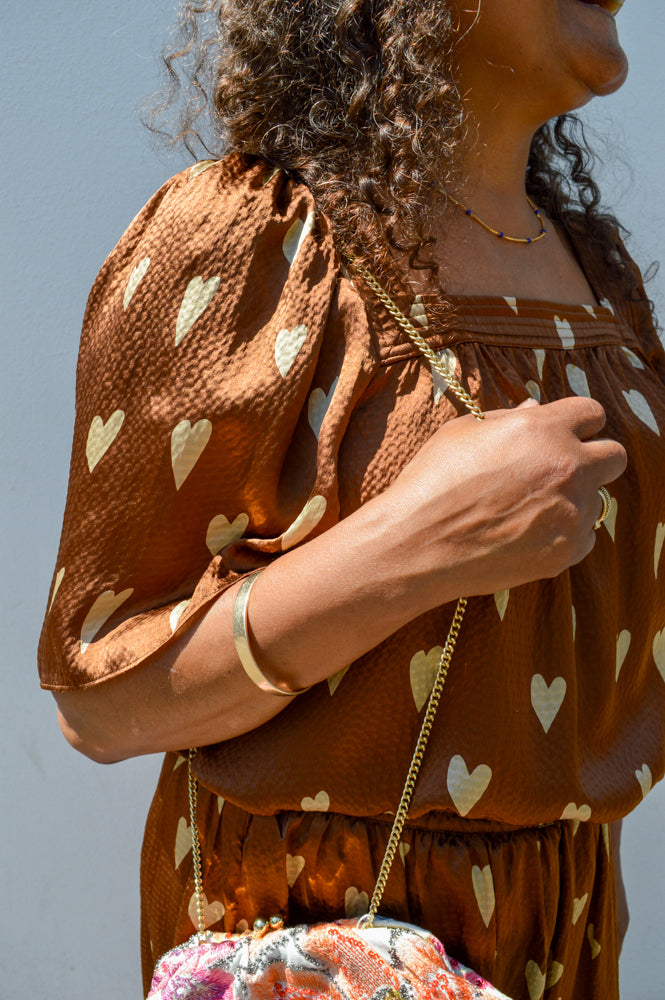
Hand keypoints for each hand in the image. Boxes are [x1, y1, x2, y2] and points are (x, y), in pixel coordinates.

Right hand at [377, 396, 626, 604]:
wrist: (419, 543)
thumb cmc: (433, 481)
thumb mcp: (465, 432)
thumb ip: (509, 418)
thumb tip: (535, 407)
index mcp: (544, 428)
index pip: (593, 413)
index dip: (579, 423)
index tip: (566, 433)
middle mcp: (569, 467)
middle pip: (615, 456)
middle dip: (594, 459)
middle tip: (563, 470)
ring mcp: (572, 512)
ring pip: (598, 500)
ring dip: (574, 500)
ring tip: (530, 509)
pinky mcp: (567, 551)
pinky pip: (585, 537)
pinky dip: (565, 533)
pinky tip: (529, 533)